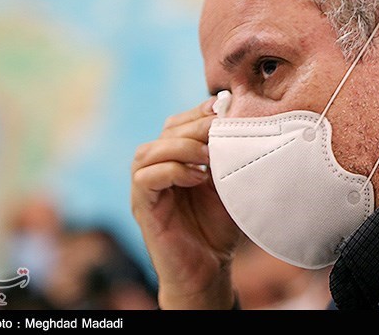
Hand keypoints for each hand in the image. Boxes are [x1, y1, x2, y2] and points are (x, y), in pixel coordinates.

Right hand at [131, 97, 240, 308]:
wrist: (210, 269)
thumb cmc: (219, 226)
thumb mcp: (227, 183)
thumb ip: (225, 154)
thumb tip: (235, 120)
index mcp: (176, 160)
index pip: (177, 123)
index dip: (197, 113)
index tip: (224, 108)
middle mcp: (156, 170)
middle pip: (165, 132)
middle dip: (195, 126)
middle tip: (220, 130)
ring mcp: (146, 189)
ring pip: (149, 151)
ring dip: (181, 147)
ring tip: (208, 156)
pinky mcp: (142, 208)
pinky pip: (144, 178)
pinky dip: (171, 171)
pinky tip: (197, 177)